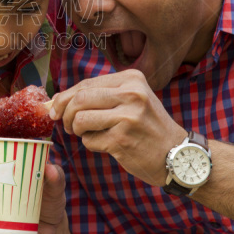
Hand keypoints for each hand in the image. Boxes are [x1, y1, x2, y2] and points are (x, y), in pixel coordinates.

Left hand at [49, 69, 186, 186]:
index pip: (85, 84)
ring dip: (76, 130)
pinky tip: (106, 144)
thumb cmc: (148, 127)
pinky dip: (91, 144)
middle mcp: (132, 94)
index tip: (54, 108)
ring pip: (80, 119)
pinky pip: (89, 141)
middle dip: (64, 113)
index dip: (64, 97)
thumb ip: (99, 96)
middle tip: (65, 124)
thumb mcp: (132, 100)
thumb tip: (55, 100)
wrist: (178, 155)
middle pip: (79, 99)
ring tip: (86, 134)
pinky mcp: (123, 140)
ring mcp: (128, 117)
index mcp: (132, 79)